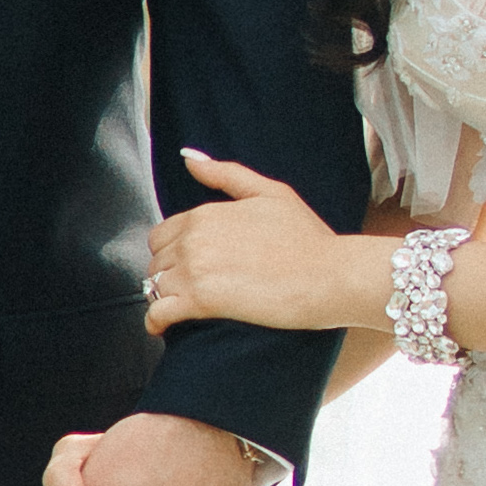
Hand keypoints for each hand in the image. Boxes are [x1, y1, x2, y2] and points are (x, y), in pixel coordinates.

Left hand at [143, 153, 379, 338]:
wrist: (330, 275)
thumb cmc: (308, 237)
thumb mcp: (270, 192)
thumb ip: (225, 174)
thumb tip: (189, 158)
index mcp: (205, 214)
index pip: (162, 234)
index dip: (174, 251)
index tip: (191, 266)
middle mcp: (194, 239)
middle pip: (156, 261)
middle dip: (169, 274)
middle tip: (191, 288)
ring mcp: (195, 270)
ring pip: (155, 286)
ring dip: (165, 297)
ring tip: (184, 307)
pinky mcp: (202, 301)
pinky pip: (158, 313)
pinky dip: (156, 321)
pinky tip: (164, 327)